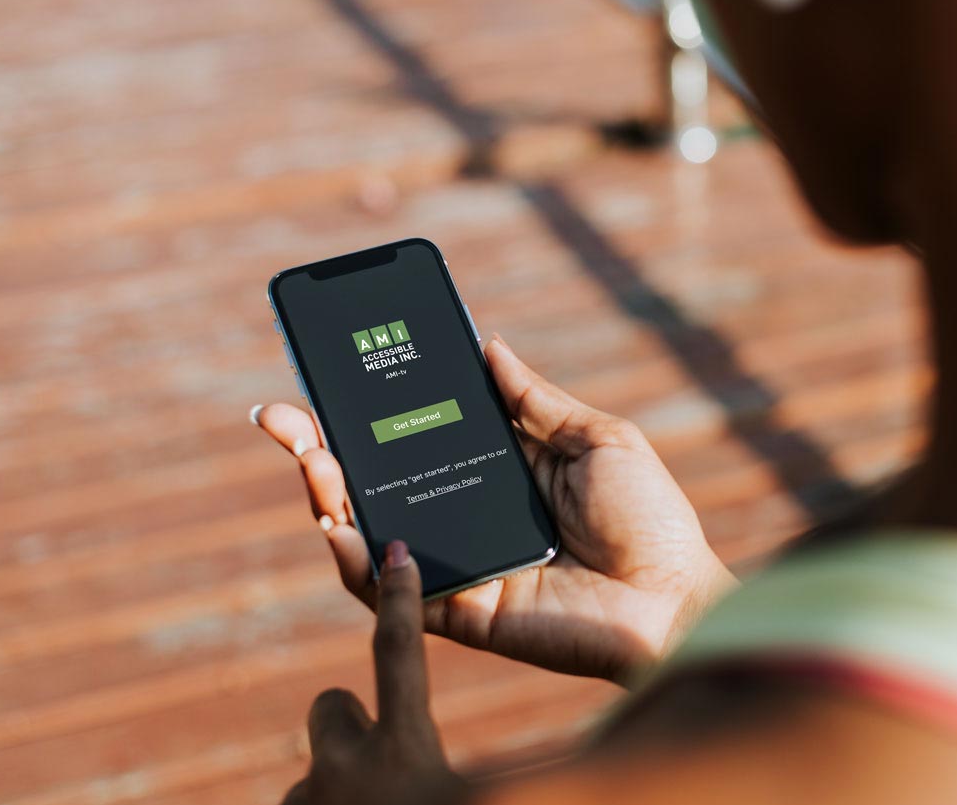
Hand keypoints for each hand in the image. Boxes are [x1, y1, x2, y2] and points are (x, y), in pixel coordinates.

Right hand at [255, 335, 734, 683]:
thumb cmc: (651, 520)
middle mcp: (466, 516)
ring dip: (327, 498)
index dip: (369, 409)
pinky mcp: (459, 613)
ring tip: (309, 460)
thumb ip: (536, 400)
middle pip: (377, 482)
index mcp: (498, 472)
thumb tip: (487, 344)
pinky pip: (392, 593)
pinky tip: (342, 527)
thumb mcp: (598, 440)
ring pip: (369, 535)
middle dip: (318, 448)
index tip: (328, 372)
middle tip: (281, 416)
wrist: (675, 599)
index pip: (416, 434)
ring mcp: (457, 565)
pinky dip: (359, 564)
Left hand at [284, 540, 465, 804]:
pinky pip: (305, 803)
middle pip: (331, 707)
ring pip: (319, 765)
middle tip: (381, 766)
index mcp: (404, 753)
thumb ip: (468, 770)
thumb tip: (524, 750)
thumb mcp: (468, 795)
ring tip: (374, 804)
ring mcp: (306, 798)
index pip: (397, 653)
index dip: (398, 599)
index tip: (397, 552)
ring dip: (343, 782)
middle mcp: (344, 769)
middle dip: (351, 723)